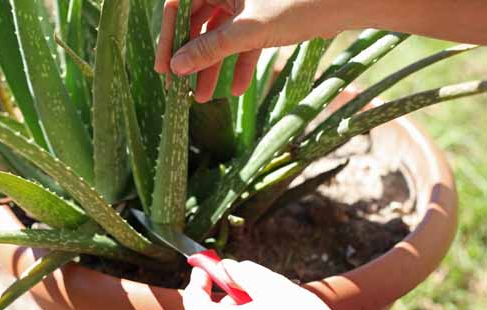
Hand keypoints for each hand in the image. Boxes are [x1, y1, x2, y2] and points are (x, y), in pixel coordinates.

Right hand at [155, 0, 352, 102]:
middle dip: (191, 59)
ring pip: (220, 36)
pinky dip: (240, 64)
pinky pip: (243, 41)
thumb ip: (210, 48)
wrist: (348, 1)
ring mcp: (246, 2)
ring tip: (204, 98)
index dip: (168, 39)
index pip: (178, 6)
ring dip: (212, 67)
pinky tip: (237, 89)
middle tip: (181, 88)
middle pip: (197, 24)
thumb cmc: (299, 3)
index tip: (164, 69)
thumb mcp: (248, 30)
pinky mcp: (263, 17)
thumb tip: (177, 67)